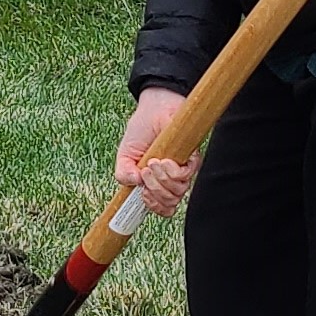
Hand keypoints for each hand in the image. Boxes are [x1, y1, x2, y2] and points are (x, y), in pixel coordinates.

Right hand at [114, 86, 198, 218]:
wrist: (154, 108)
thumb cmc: (141, 130)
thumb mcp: (125, 153)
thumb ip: (123, 173)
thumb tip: (134, 185)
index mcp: (155, 182)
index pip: (160, 207)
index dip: (153, 206)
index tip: (143, 195)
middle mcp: (170, 180)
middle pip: (168, 203)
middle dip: (154, 191)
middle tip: (145, 173)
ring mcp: (182, 171)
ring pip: (177, 192)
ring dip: (161, 179)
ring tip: (153, 163)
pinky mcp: (192, 160)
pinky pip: (185, 177)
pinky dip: (172, 171)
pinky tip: (164, 159)